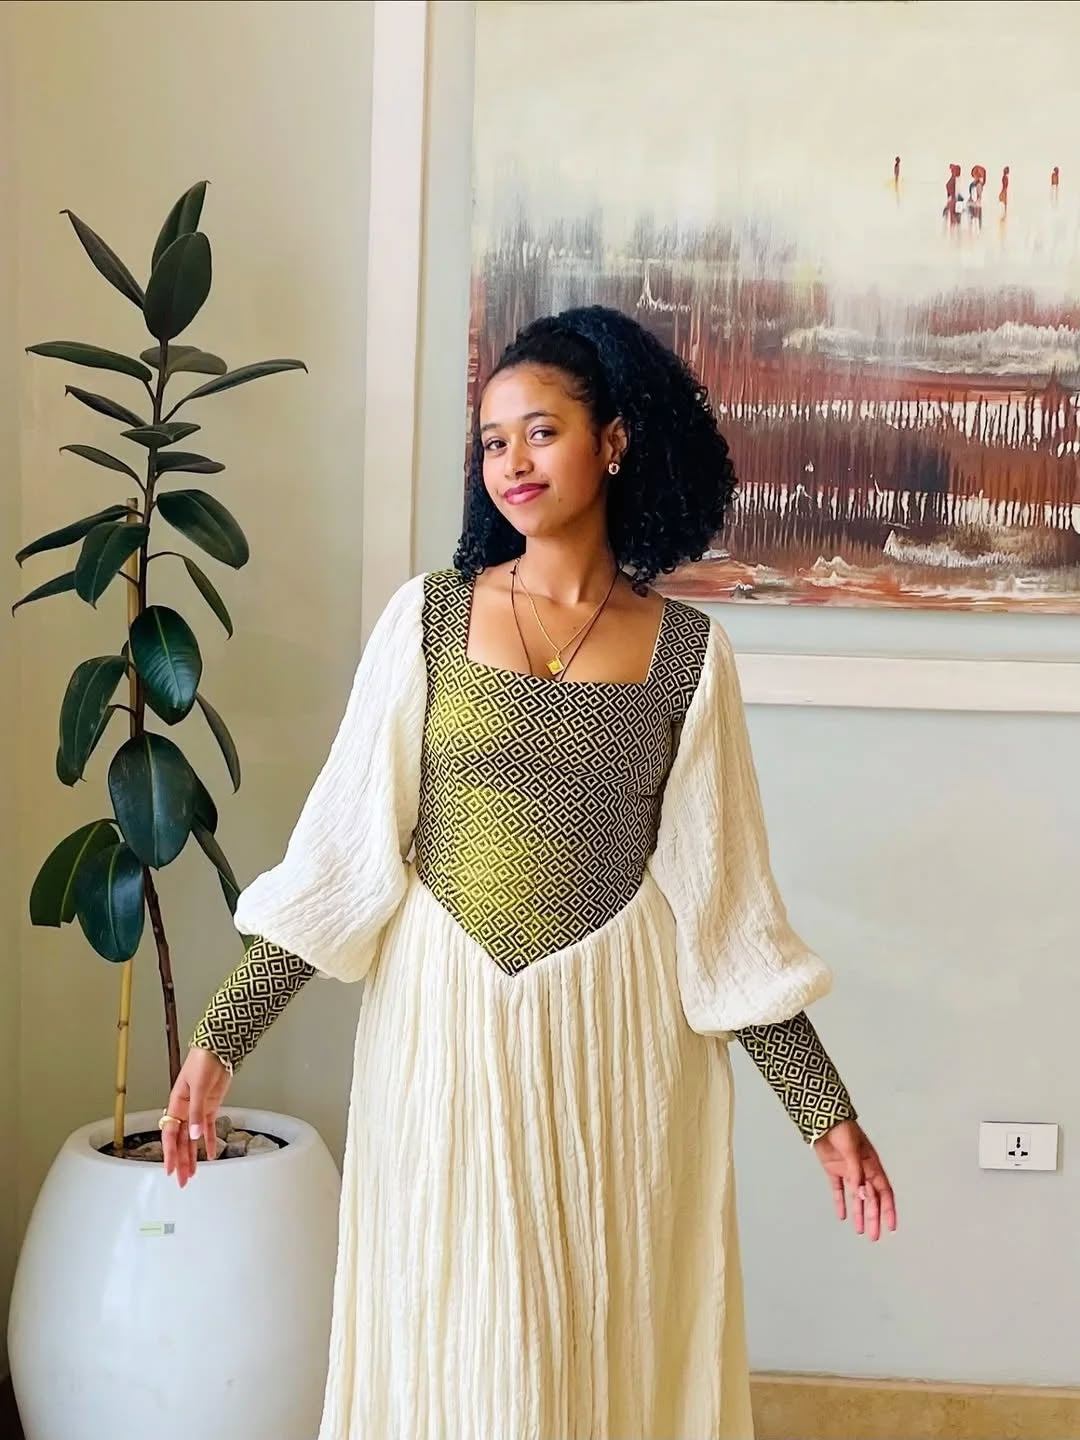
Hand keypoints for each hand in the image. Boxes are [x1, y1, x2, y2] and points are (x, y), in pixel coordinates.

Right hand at [161, 1047, 232, 1187]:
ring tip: (192, 1174)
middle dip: (181, 1161)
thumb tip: (194, 1135)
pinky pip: (207, 1129)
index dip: (169, 1153)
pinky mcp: (210, 1107)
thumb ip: (196, 1112)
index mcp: (176, 1105)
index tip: (169, 1169)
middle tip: (182, 1180)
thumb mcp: (198, 1087)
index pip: (170, 1135)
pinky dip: (208, 1142)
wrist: (219, 1050)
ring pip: (193, 1139)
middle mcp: (185, 1110)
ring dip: (192, 1156)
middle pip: (181, 1141)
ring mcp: (197, 1110)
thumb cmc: (203, 1062)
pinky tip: (209, 1155)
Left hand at [813, 1119, 896, 1240]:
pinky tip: (841, 1216)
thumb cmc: (842, 1130)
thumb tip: (863, 1196)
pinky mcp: (834, 1170)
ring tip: (860, 1231)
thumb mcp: (852, 1151)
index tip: (891, 1227)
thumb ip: (857, 1174)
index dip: (888, 1210)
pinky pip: (838, 1190)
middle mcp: (862, 1171)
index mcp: (872, 1166)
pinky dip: (840, 1202)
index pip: (884, 1193)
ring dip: (859, 1214)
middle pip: (871, 1199)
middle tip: (874, 1237)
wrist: (823, 1119)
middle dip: (873, 1218)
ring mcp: (848, 1171)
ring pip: (856, 1198)